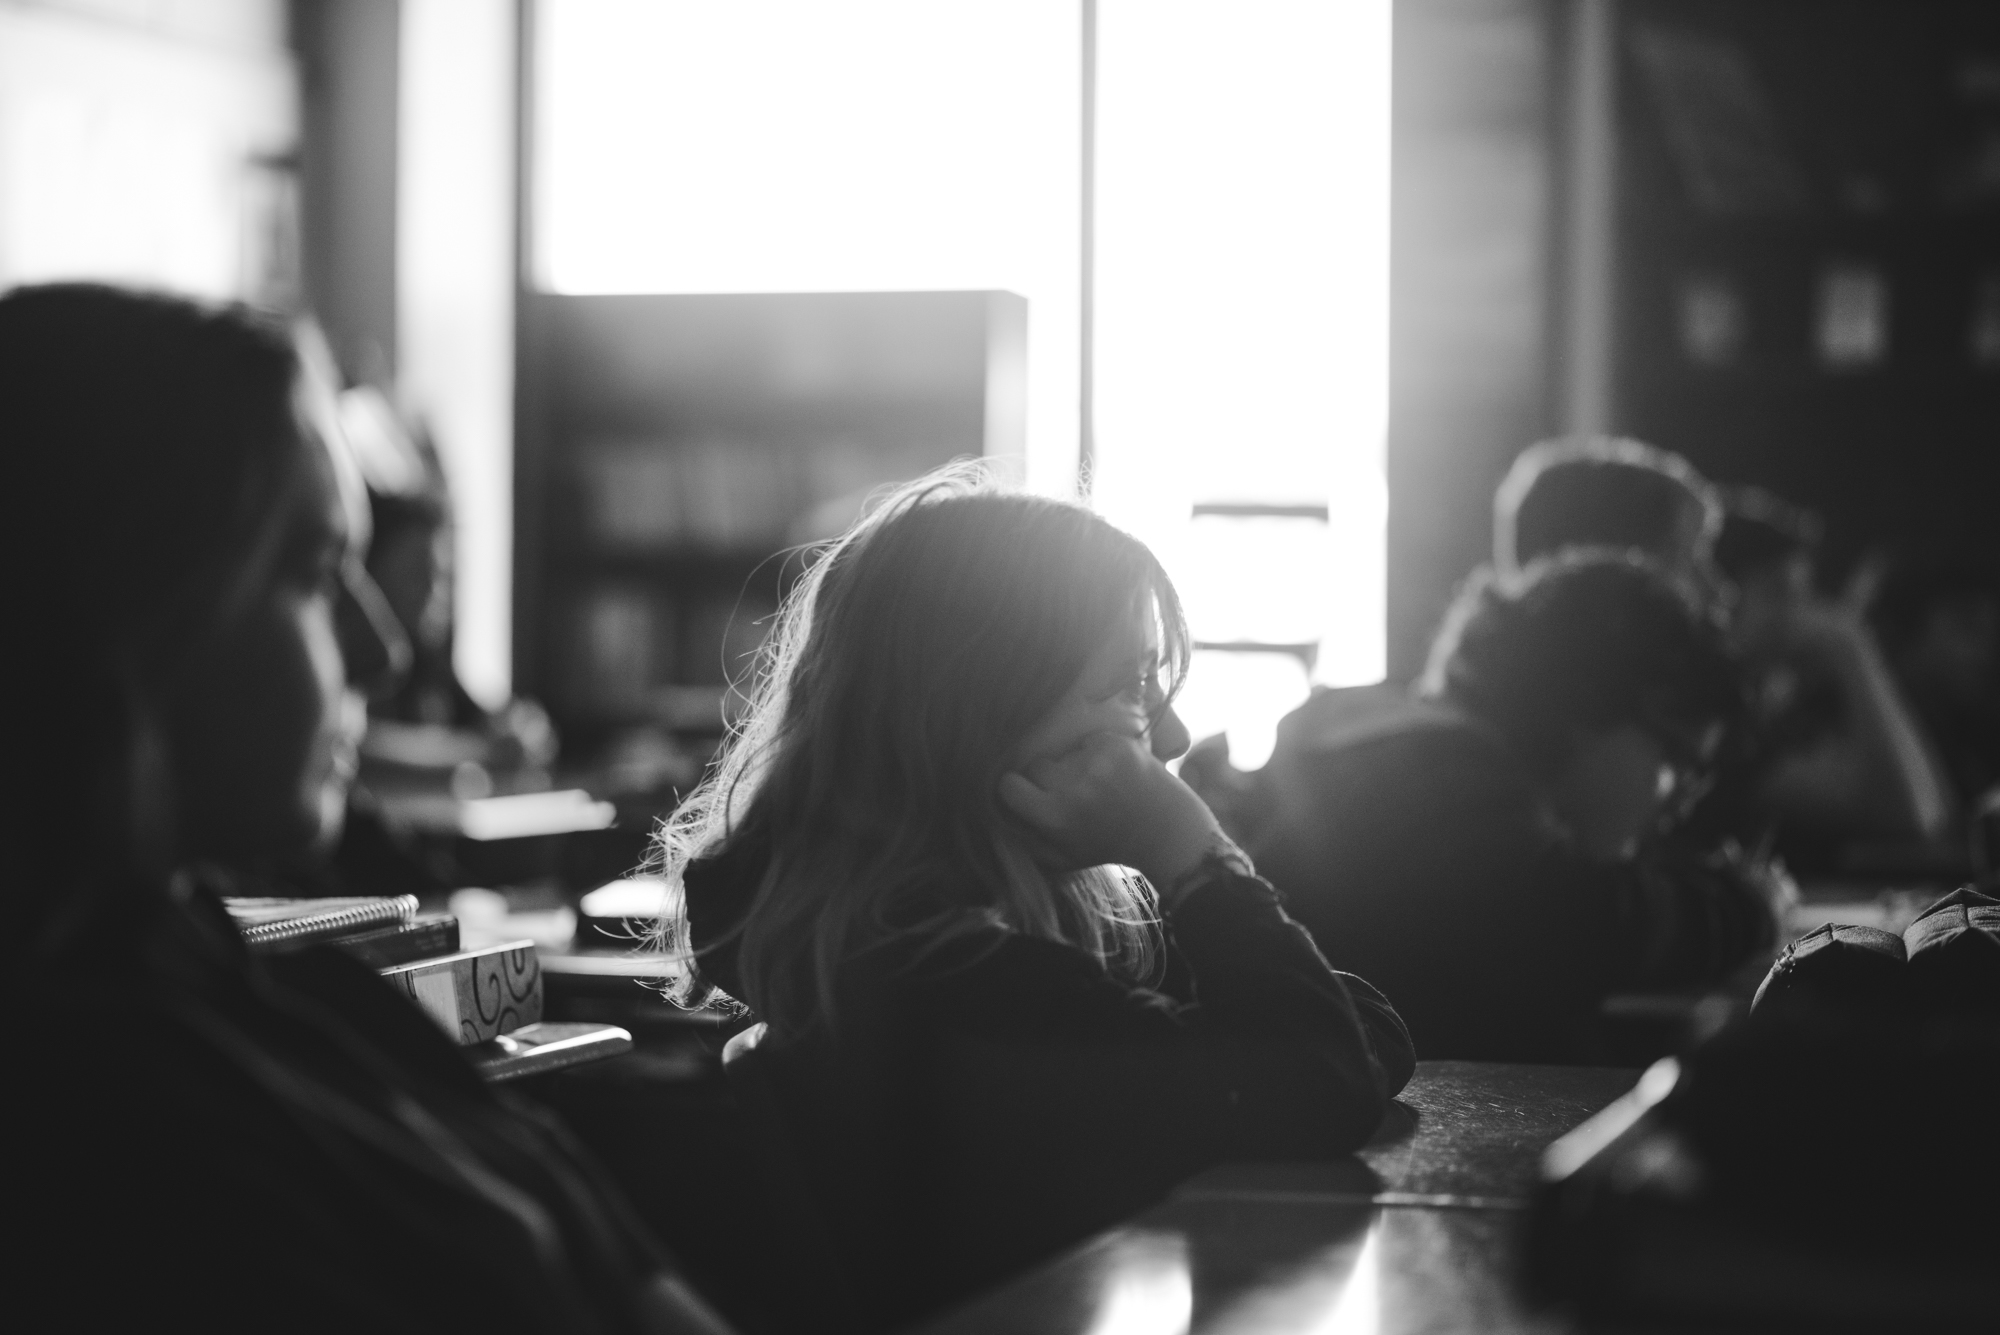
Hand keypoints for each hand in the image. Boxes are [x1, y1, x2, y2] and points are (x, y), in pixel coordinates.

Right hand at [998, 728, 1227, 889]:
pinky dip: (1096, 750)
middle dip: (1047, 776)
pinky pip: (1087, 738)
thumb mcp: (1063, 858)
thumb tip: (988, 821)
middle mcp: (1073, 788)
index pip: (1008, 785)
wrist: (1164, 829)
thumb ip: (1024, 842)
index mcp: (1056, 817)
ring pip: (1061, 749)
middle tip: (1070, 792)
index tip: (1028, 794)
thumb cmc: (1108, 845)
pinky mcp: (1115, 744)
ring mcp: (1096, 762)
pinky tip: (1112, 771)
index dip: (1016, 790)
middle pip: (1035, 764)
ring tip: (1096, 783)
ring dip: (1072, 762)